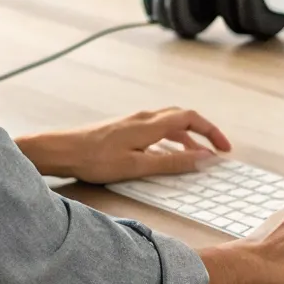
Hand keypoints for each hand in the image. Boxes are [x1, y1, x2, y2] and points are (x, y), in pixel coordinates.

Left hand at [15, 107, 231, 183]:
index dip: (211, 132)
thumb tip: (203, 159)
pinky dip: (169, 140)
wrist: (59, 150)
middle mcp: (144, 118)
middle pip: (183, 117)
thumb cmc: (94, 159)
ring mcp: (132, 122)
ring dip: (186, 137)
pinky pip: (155, 129)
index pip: (192, 119)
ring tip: (194, 157)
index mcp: (151, 124)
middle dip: (203, 133)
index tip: (224, 149)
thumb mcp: (138, 166)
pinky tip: (164, 155)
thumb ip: (172, 162)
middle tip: (214, 151)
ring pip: (168, 124)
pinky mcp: (122, 129)